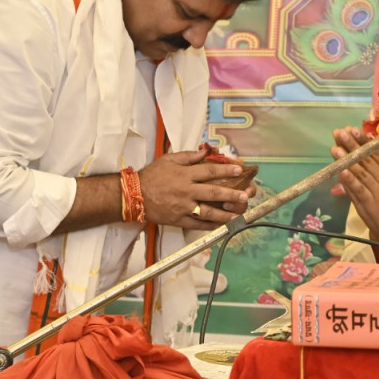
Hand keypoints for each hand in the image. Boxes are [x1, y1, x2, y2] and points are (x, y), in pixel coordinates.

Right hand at [138, 149, 252, 228]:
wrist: (134, 196)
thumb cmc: (152, 176)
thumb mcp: (168, 159)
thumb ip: (188, 156)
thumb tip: (205, 152)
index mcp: (184, 175)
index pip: (209, 171)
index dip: (225, 171)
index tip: (239, 170)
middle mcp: (186, 191)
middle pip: (212, 193)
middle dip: (231, 194)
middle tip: (245, 195)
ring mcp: (183, 207)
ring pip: (208, 212)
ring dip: (225, 214)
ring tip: (238, 215)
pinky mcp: (178, 220)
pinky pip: (197, 224)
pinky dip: (210, 226)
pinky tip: (222, 225)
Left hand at [330, 126, 378, 249]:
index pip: (376, 153)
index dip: (363, 142)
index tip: (354, 130)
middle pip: (365, 160)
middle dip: (351, 145)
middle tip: (340, 133)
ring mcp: (376, 192)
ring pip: (359, 173)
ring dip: (346, 160)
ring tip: (335, 148)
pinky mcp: (370, 205)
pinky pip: (358, 190)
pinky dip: (349, 181)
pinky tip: (341, 171)